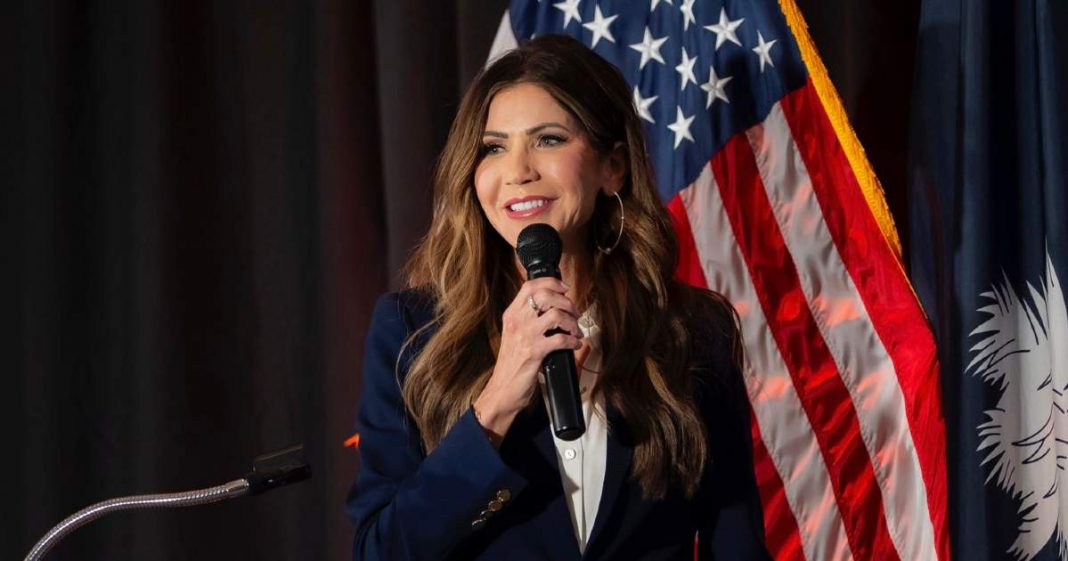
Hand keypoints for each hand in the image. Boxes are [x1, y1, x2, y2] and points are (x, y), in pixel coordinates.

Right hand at [473, 277, 583, 446]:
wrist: (503, 390)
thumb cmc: (512, 364)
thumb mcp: (515, 334)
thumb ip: (529, 319)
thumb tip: (554, 307)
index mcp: (511, 314)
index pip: (530, 286)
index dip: (551, 282)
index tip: (565, 288)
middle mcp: (517, 321)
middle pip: (545, 295)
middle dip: (567, 301)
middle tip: (574, 312)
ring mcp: (525, 336)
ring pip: (556, 314)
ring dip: (572, 322)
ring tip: (575, 331)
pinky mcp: (534, 352)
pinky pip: (561, 339)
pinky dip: (573, 341)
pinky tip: (574, 345)